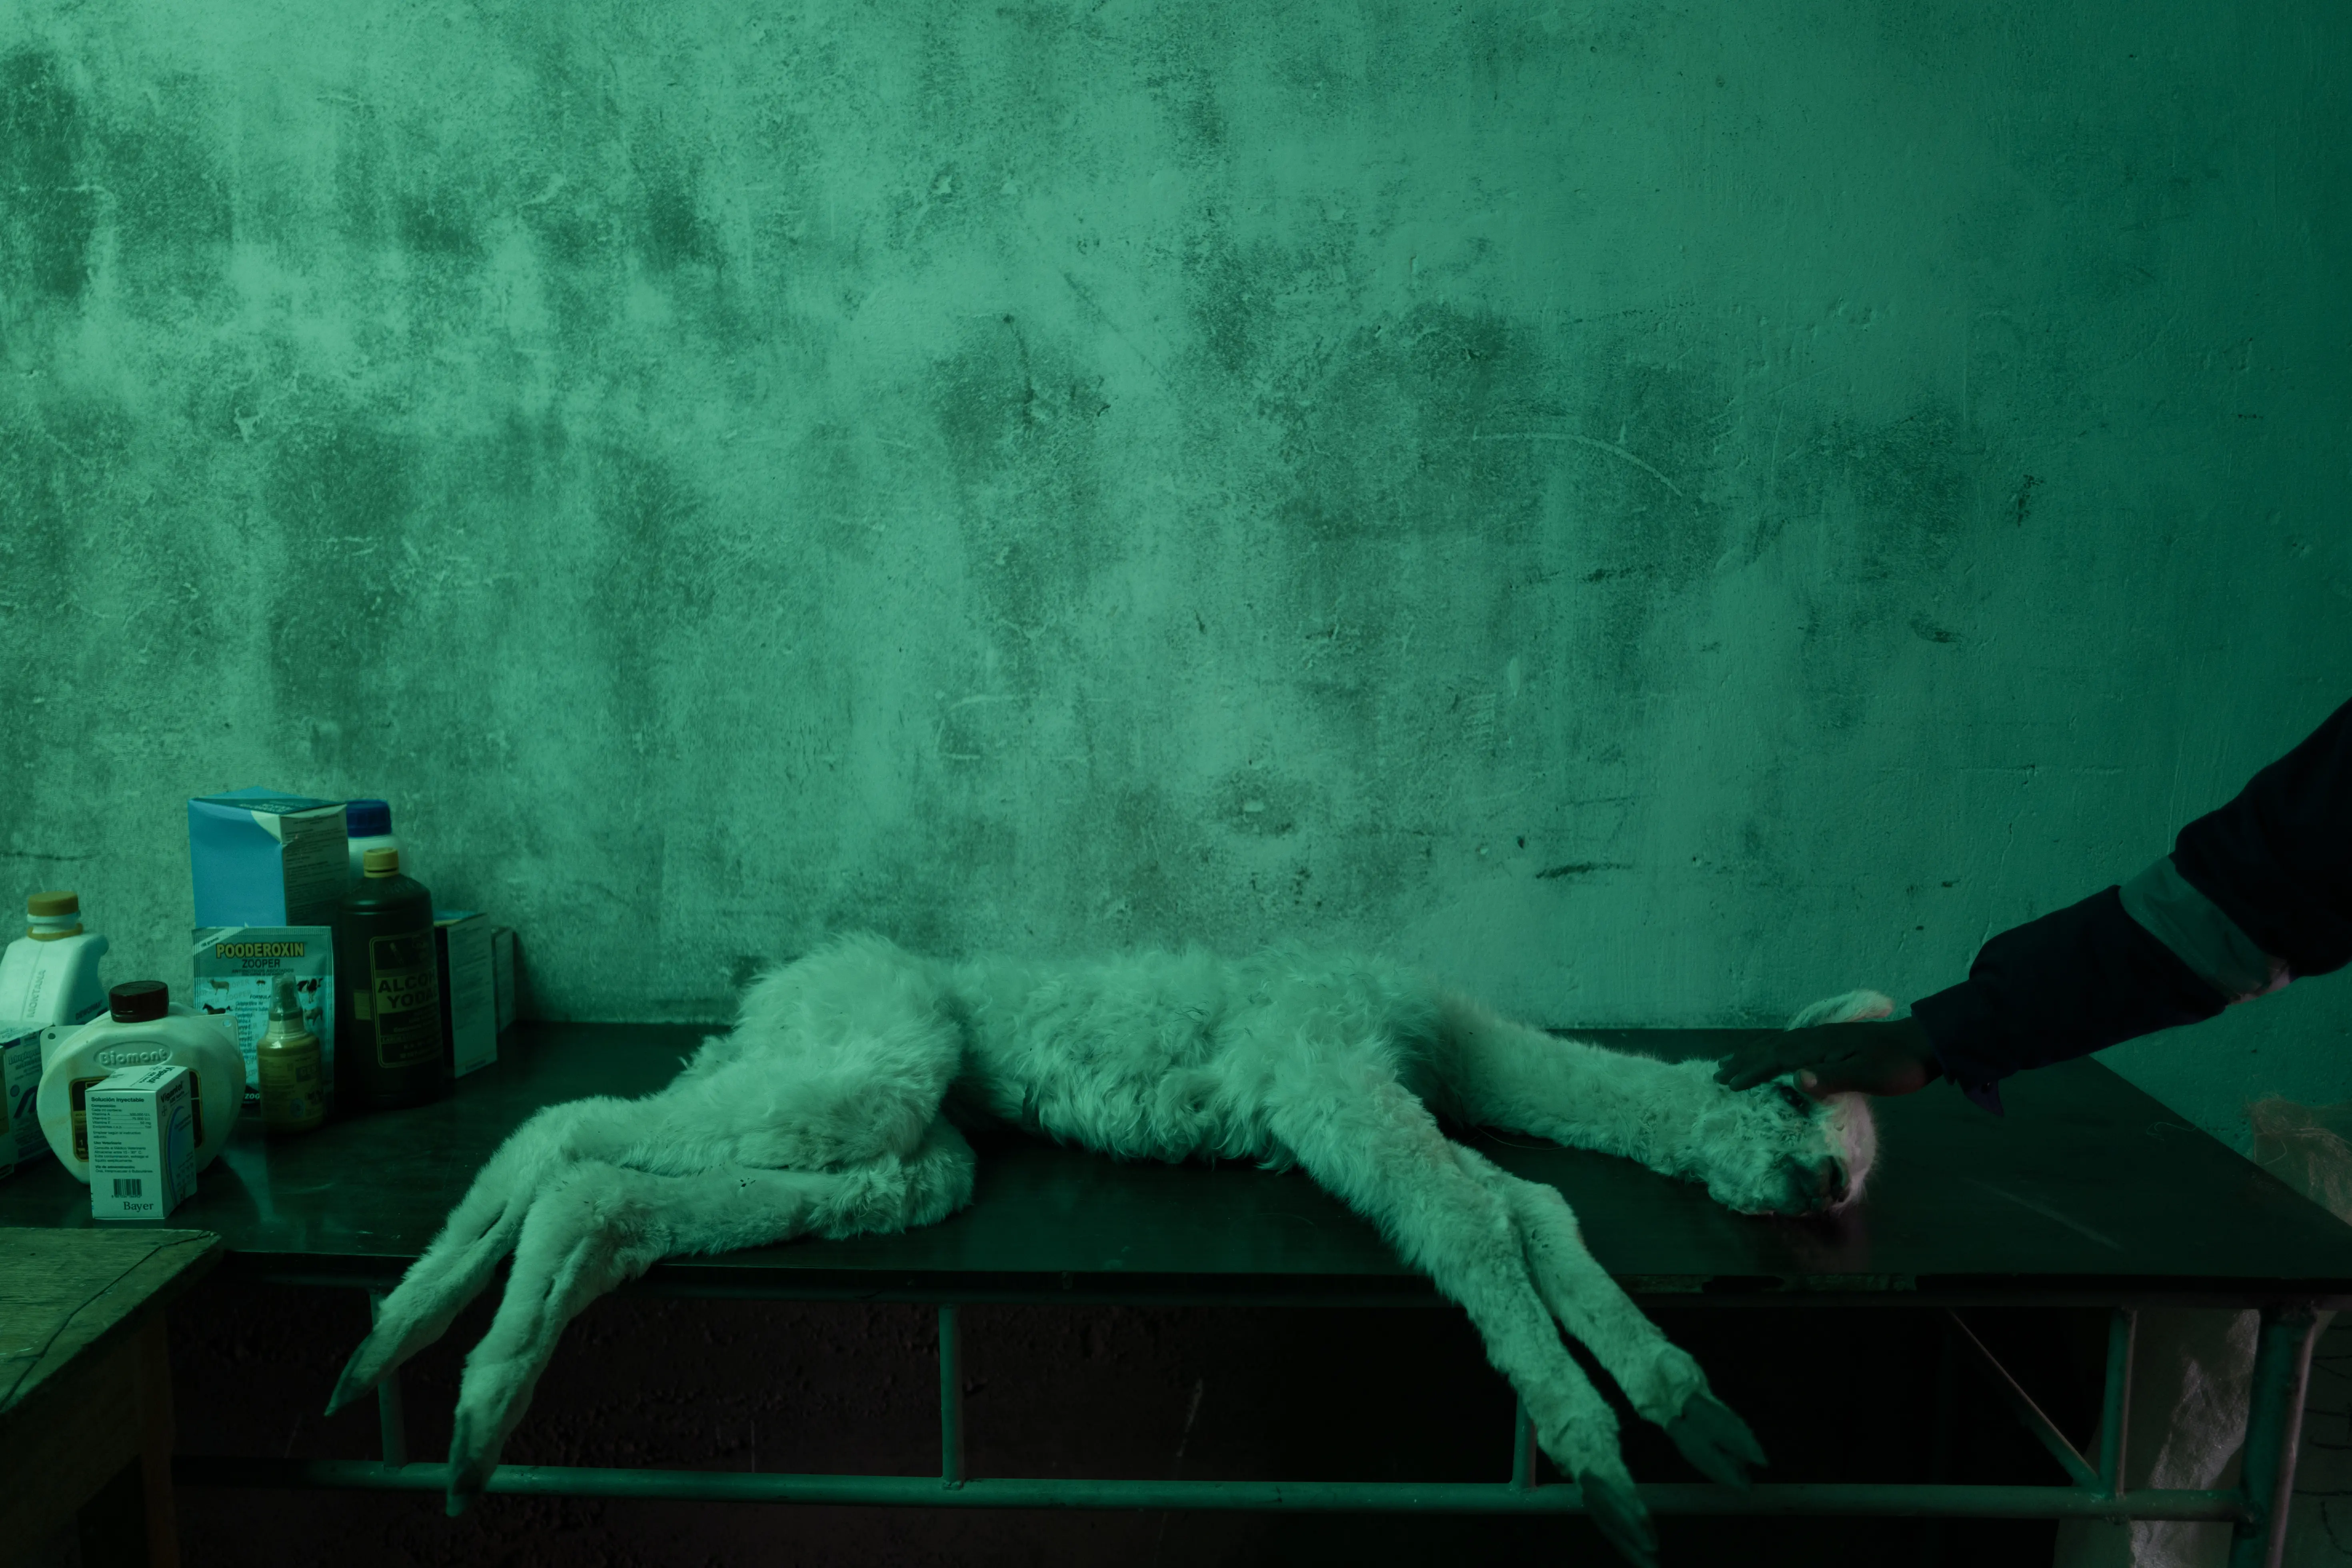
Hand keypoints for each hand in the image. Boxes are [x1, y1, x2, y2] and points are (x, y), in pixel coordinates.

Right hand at [1714, 1018, 1942, 1097]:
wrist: (1925, 1043)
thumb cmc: (1898, 1066)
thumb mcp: (1869, 1076)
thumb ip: (1832, 1079)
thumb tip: (1794, 1080)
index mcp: (1820, 1047)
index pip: (1776, 1059)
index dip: (1751, 1072)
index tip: (1728, 1085)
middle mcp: (1816, 1038)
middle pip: (1771, 1048)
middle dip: (1744, 1061)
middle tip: (1717, 1073)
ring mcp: (1824, 1038)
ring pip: (1779, 1043)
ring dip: (1754, 1053)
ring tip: (1734, 1062)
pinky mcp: (1833, 1041)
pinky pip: (1790, 1044)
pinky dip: (1772, 1050)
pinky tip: (1774, 1056)